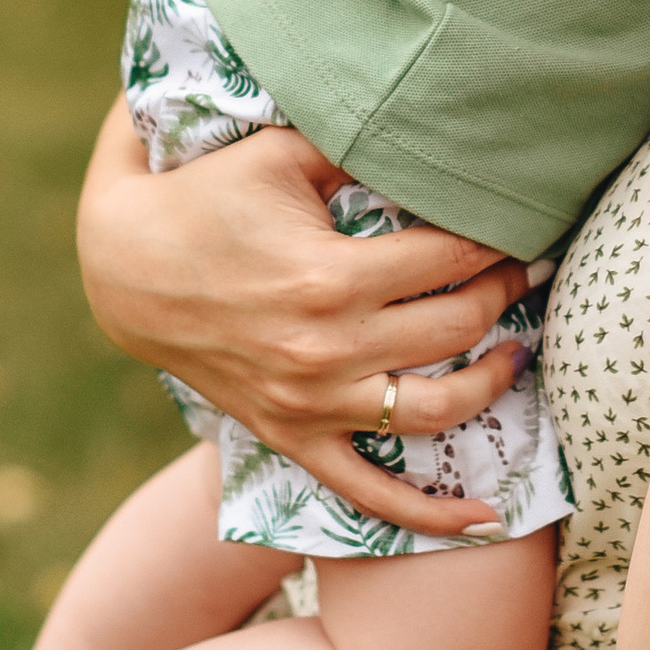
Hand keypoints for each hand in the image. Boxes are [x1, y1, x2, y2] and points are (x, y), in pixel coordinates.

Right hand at [75, 106, 532, 525]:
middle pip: (457, 327)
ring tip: (516, 349)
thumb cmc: (206, 195)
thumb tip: (437, 133)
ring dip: (493, 380)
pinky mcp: (292, 437)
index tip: (520, 221)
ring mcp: (310, 403)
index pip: (450, 259)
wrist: (123, 269)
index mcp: (330, 277)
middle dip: (505, 292)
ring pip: (436, 411)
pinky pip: (369, 494)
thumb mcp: (281, 151)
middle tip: (525, 267)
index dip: (496, 238)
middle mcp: (327, 349)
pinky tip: (484, 516)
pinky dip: (429, 514)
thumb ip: (360, 143)